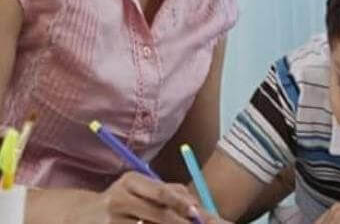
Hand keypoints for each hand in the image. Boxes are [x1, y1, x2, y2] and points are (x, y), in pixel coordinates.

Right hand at [66, 171, 199, 223]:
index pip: (160, 192)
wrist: (81, 216)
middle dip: (180, 222)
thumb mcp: (138, 188)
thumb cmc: (120, 201)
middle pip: (157, 214)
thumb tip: (195, 203)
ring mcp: (111, 220)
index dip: (181, 203)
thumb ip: (166, 191)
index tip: (197, 212)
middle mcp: (119, 198)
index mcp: (130, 181)